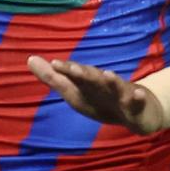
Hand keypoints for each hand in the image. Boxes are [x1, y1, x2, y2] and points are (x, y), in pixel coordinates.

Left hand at [27, 57, 164, 134]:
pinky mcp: (137, 107)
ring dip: (113, 81)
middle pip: (94, 78)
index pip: (75, 75)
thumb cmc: (102, 99)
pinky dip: (138, 98)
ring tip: (108, 74)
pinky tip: (139, 95)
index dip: (66, 70)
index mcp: (88, 83)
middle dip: (85, 74)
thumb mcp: (75, 92)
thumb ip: (53, 78)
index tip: (54, 63)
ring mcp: (122, 95)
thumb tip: (29, 59)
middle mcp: (104, 85)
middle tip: (74, 69)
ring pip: (117, 87)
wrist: (140, 111)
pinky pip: (138, 103)